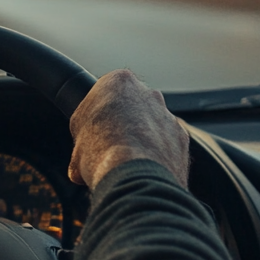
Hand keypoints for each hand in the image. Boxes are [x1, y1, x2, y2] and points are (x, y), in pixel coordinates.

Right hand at [67, 69, 189, 189]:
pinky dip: (157, 155)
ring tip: (127, 163)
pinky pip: (166, 144)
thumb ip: (85, 137)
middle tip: (110, 145)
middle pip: (133, 106)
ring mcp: (167, 116)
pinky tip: (143, 170)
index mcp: (119, 82)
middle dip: (124, 123)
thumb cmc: (102, 151)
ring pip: (152, 125)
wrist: (134, 177)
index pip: (107, 91)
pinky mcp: (182, 139)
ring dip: (142, 139)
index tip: (94, 128)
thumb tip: (81, 160)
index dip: (99, 112)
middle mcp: (148, 93)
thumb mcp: (77, 139)